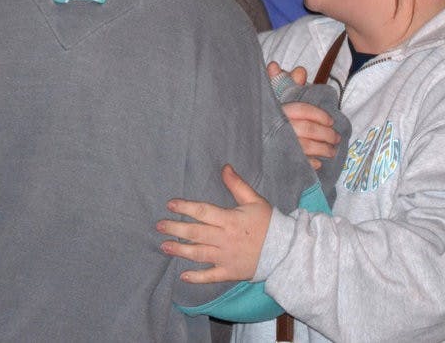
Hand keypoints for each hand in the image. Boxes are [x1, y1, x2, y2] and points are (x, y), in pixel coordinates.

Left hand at [157, 165, 271, 282]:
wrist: (285, 250)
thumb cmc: (269, 223)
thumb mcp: (254, 200)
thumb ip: (237, 185)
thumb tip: (224, 167)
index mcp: (230, 219)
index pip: (202, 212)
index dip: (185, 207)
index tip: (170, 204)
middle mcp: (225, 239)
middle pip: (195, 233)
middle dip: (175, 229)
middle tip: (159, 226)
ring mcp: (226, 257)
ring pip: (198, 254)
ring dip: (180, 250)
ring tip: (164, 246)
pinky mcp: (230, 272)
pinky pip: (210, 276)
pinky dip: (196, 277)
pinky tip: (183, 276)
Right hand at [265, 63, 340, 168]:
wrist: (237, 137)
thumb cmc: (259, 115)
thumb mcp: (270, 97)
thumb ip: (285, 83)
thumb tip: (299, 71)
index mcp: (278, 110)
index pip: (303, 110)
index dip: (319, 115)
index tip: (331, 120)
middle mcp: (279, 128)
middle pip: (309, 130)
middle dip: (326, 134)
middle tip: (336, 138)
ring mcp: (278, 146)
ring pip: (306, 148)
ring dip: (323, 150)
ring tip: (332, 151)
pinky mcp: (277, 162)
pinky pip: (298, 164)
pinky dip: (310, 164)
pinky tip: (317, 163)